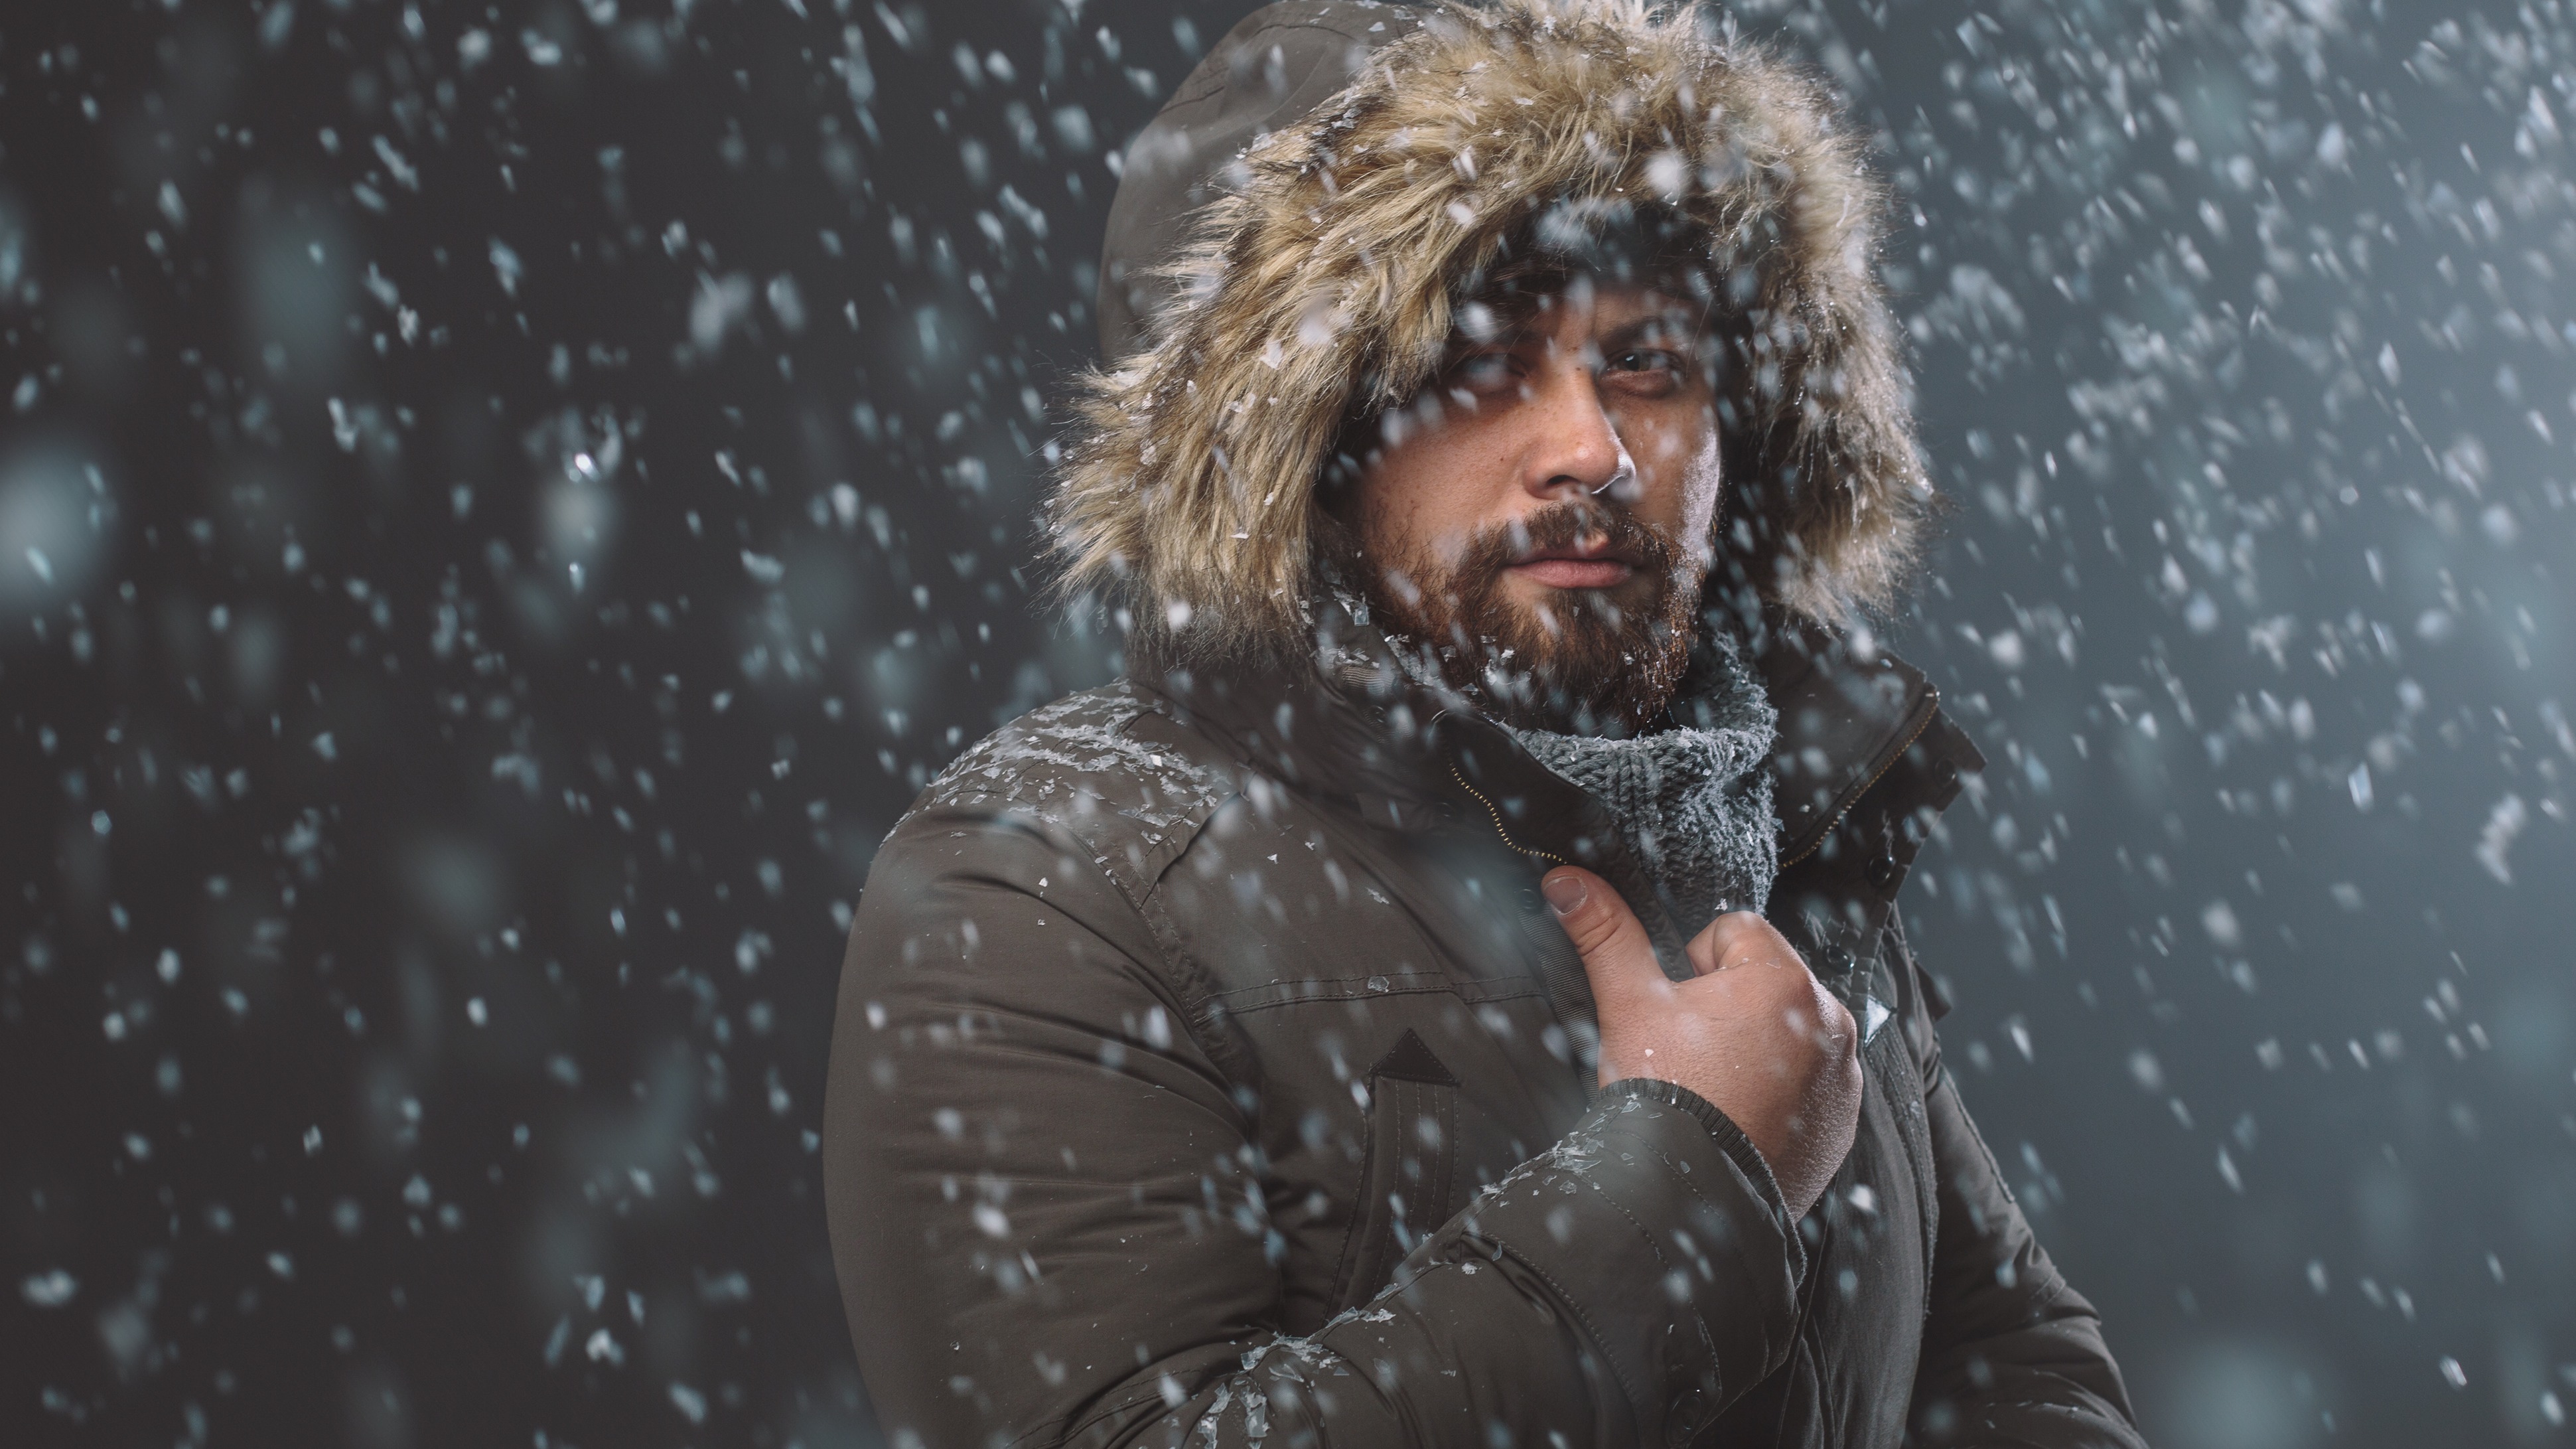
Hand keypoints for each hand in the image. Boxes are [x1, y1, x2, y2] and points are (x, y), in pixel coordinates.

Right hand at [1540, 866, 1861, 1218]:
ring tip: (1716, 1085)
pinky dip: (1782, 1088)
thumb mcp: (1628, 1005)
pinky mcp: (1843, 1118)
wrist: (1688, 1199)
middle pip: (1766, 977)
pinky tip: (1742, 1113)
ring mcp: (1843, 1074)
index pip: (1735, 930)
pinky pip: (1812, 1078)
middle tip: (1693, 1051)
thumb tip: (1569, 881)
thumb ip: (1606, 934)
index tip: (1678, 1011)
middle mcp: (1829, 1020)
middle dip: (1729, 1002)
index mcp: (1782, 980)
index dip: (1694, 963)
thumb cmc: (1665, 1096)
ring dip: (1758, 1042)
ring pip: (1789, 1027)